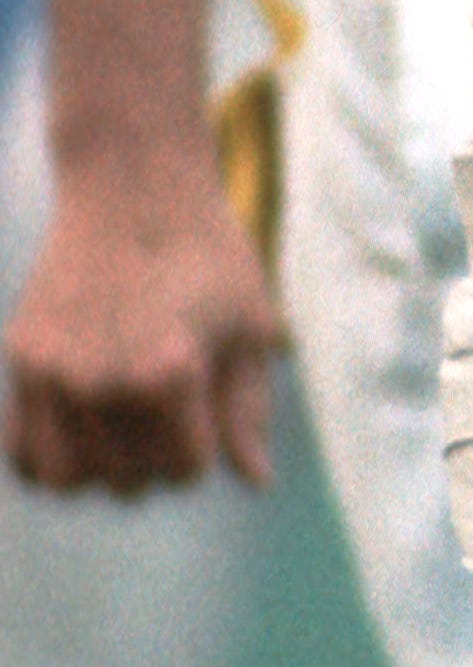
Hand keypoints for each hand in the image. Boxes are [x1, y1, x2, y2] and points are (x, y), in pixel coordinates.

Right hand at [5, 163, 281, 491]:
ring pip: (69, 478)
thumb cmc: (209, 256)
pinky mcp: (22, 355)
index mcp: (168, 374)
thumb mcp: (250, 328)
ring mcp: (52, 370)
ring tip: (124, 431)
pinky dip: (48, 460)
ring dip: (102, 469)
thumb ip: (248, 411)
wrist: (133, 185)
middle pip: (129, 481)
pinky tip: (80, 434)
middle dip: (157, 461)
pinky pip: (22, 450)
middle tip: (168, 412)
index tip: (206, 403)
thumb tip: (255, 482)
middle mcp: (102, 379)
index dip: (206, 448)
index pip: (186, 470)